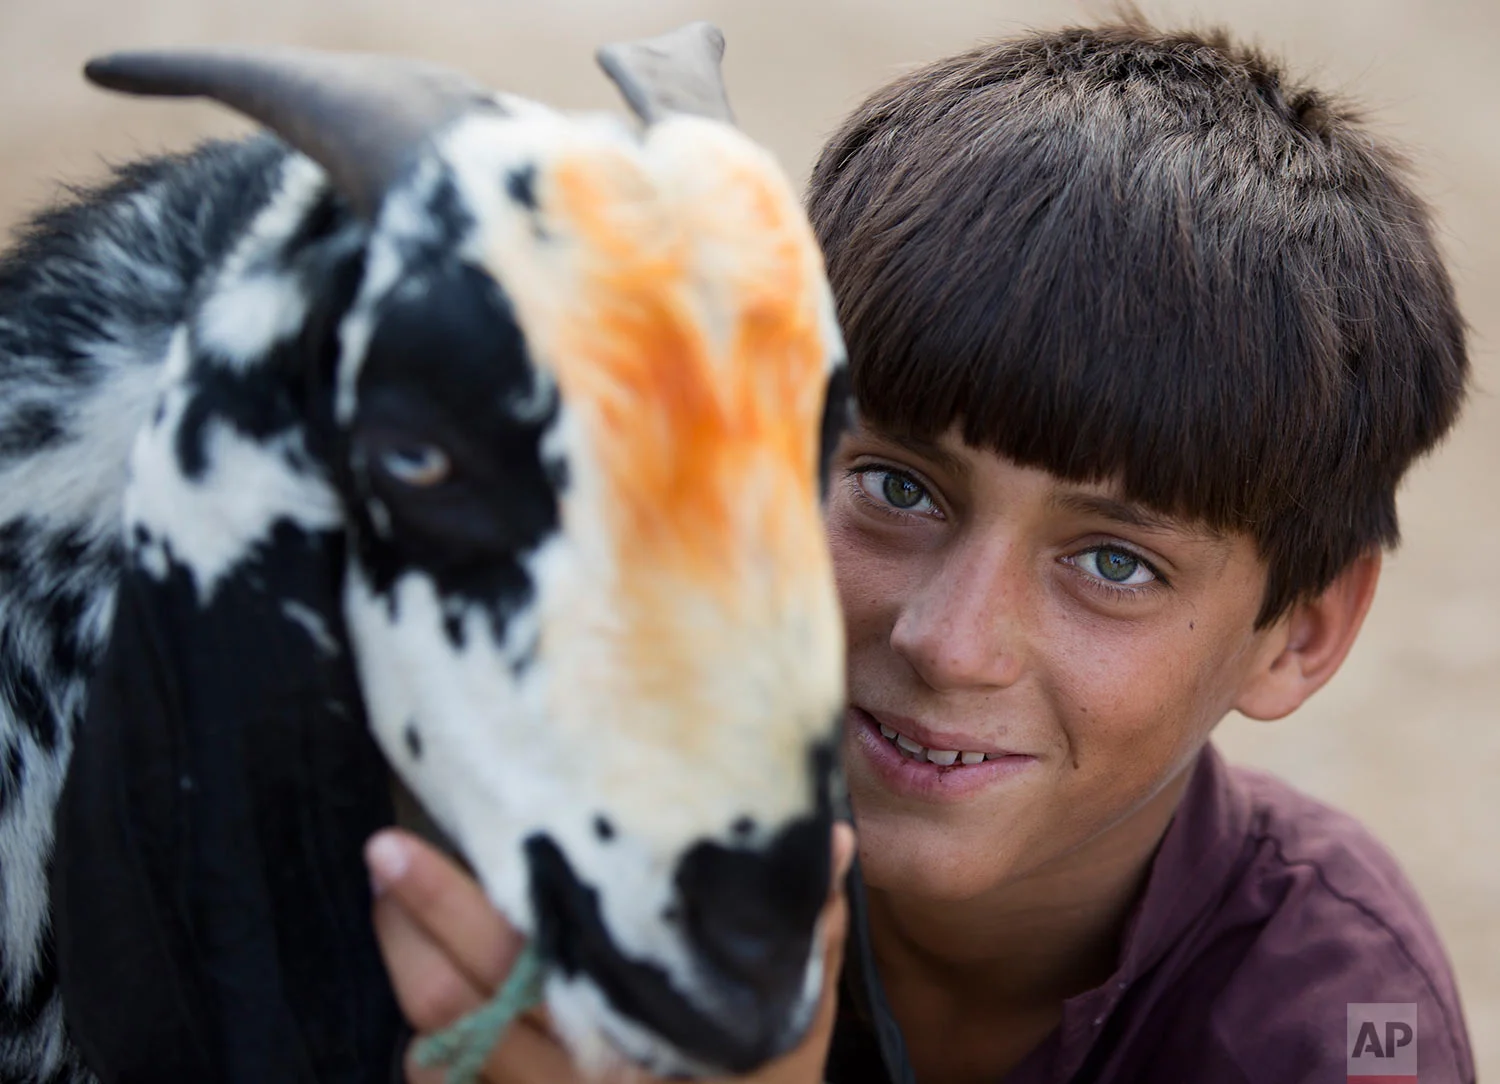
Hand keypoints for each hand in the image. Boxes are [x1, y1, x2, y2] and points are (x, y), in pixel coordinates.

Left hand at [366, 823, 856, 1083]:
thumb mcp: (791, 1032)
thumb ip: (805, 934)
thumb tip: (828, 838)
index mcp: (629, 1046)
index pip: (520, 968)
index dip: (450, 908)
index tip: (400, 843)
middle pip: (455, 1001)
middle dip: (409, 923)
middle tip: (383, 852)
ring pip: (439, 1043)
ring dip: (406, 968)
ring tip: (392, 898)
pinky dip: (430, 1036)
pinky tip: (428, 978)